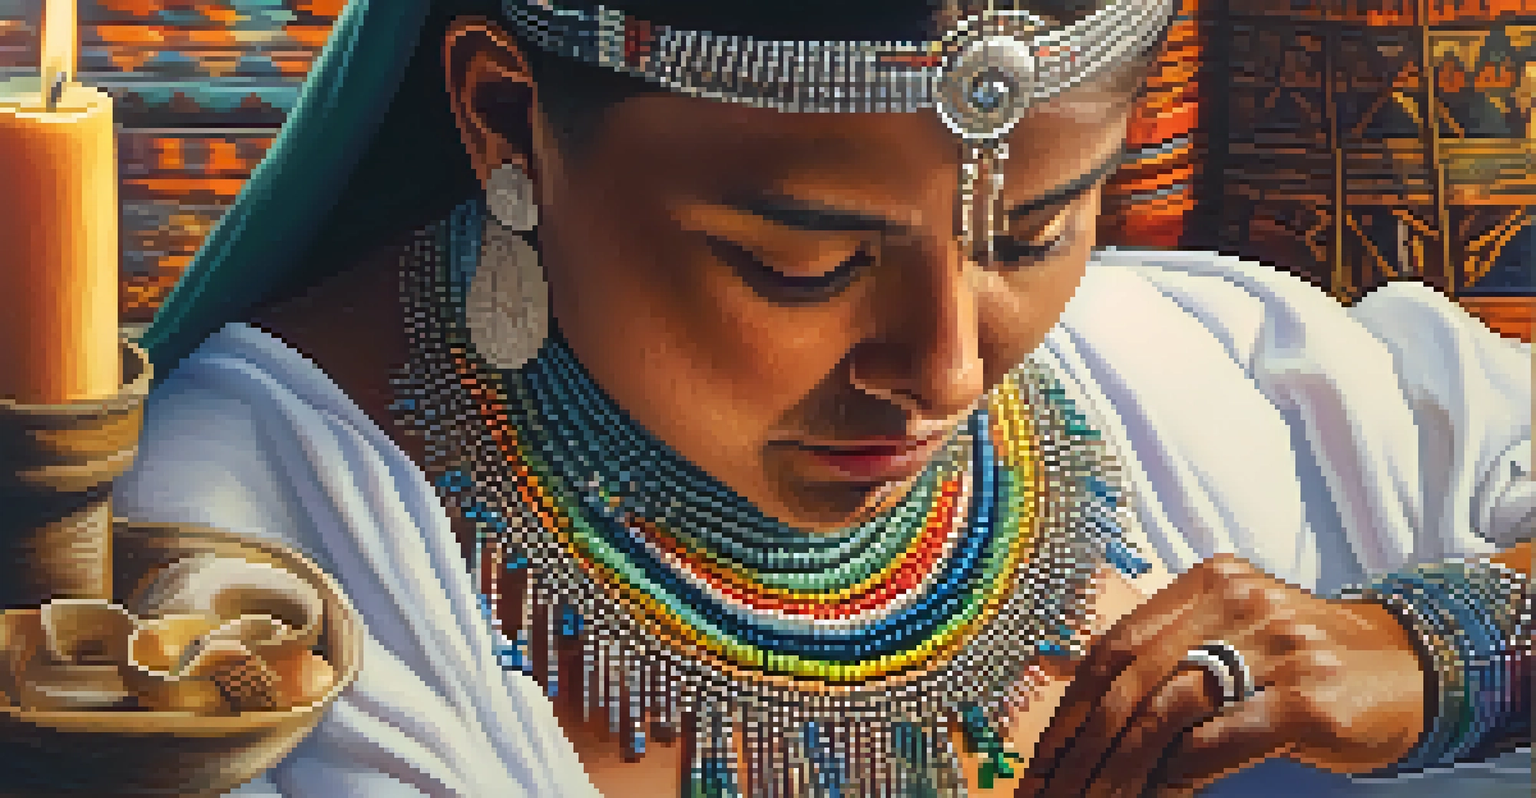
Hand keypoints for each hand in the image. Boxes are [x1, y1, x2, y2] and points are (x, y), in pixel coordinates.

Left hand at [1015, 554, 1428, 797]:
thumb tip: (1077, 695)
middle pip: (1131, 677)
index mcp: (1209, 581)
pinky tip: (1153, 797)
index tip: (1040, 758)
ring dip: (1121, 768)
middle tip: (1053, 791)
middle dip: (1082, 744)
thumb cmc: (1302, 661)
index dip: (1069, 706)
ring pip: (1167, 710)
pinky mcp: (1308, 698)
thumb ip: (1167, 651)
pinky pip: (1218, 741)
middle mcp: (1237, 603)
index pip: (1115, 645)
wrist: (1412, 667)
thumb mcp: (1232, 634)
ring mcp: (1275, 648)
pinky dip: (1177, 775)